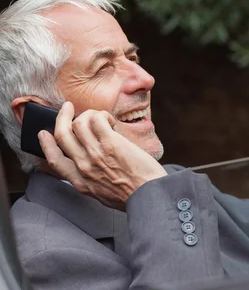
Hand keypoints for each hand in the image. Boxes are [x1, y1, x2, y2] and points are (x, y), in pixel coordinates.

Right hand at [38, 101, 166, 209]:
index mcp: (80, 182)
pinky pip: (98, 120)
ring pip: (79, 124)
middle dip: (61, 117)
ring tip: (101, 116)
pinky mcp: (111, 143)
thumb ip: (90, 181)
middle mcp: (84, 167)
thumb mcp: (102, 194)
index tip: (43, 133)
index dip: (46, 144)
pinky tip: (111, 121)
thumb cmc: (132, 195)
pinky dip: (102, 115)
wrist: (149, 196)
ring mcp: (96, 154)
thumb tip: (88, 166)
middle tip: (67, 107)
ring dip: (87, 114)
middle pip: (62, 136)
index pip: (54, 160)